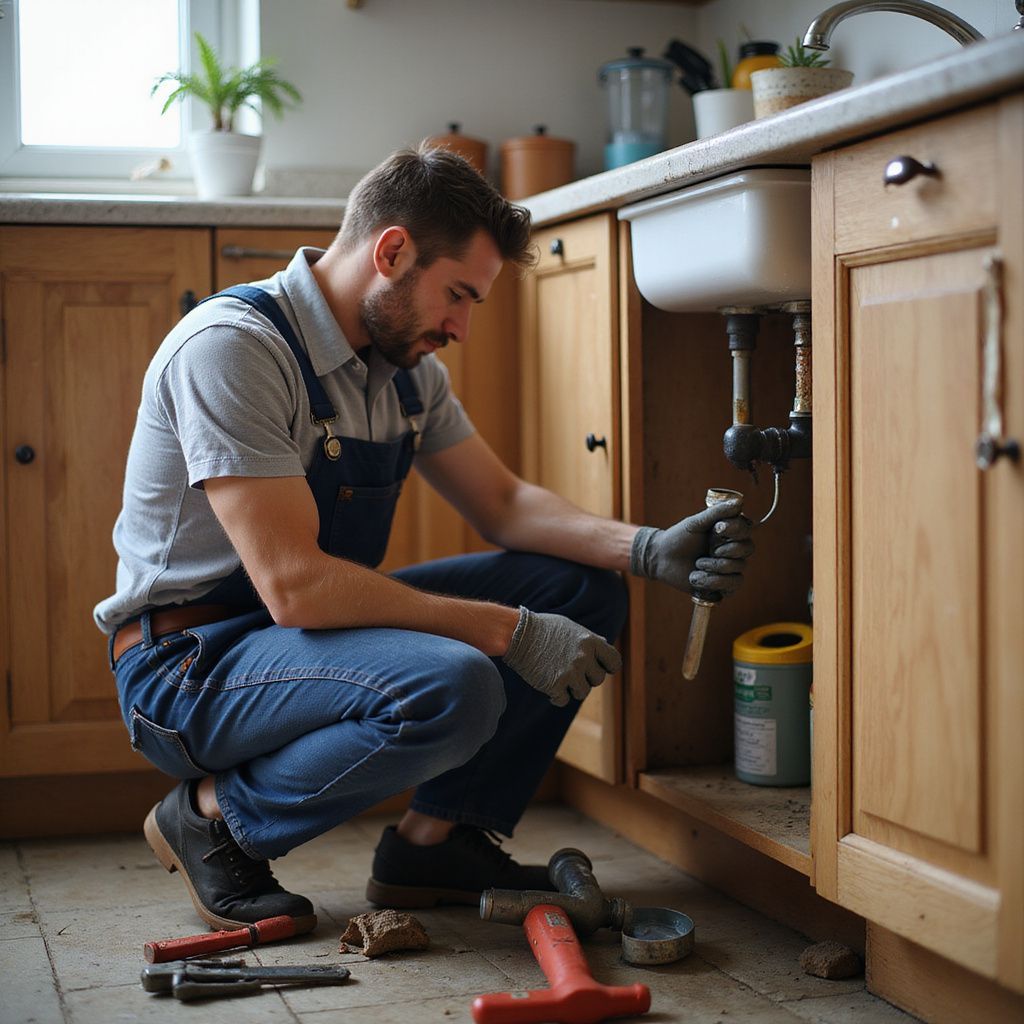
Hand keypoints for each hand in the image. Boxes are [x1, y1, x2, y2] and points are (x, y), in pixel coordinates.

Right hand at [502, 607, 621, 706]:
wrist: (517, 633)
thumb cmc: (543, 628)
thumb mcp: (571, 627)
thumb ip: (589, 639)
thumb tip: (605, 647)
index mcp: (591, 642)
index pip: (614, 662)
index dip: (607, 667)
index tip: (599, 669)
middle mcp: (584, 658)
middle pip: (597, 680)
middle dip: (586, 678)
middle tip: (571, 672)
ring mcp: (570, 672)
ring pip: (582, 692)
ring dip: (572, 688)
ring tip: (559, 678)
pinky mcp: (555, 685)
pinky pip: (563, 700)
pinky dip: (556, 696)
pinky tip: (549, 686)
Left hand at [630, 500, 752, 595]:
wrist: (661, 558)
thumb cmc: (679, 537)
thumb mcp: (695, 522)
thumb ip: (717, 513)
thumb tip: (739, 503)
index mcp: (728, 533)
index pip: (746, 530)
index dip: (735, 530)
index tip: (717, 528)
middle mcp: (732, 550)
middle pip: (747, 549)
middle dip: (727, 551)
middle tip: (709, 549)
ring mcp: (728, 569)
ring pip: (739, 569)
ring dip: (715, 568)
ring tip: (696, 564)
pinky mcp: (721, 586)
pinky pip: (731, 587)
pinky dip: (713, 582)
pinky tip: (696, 577)